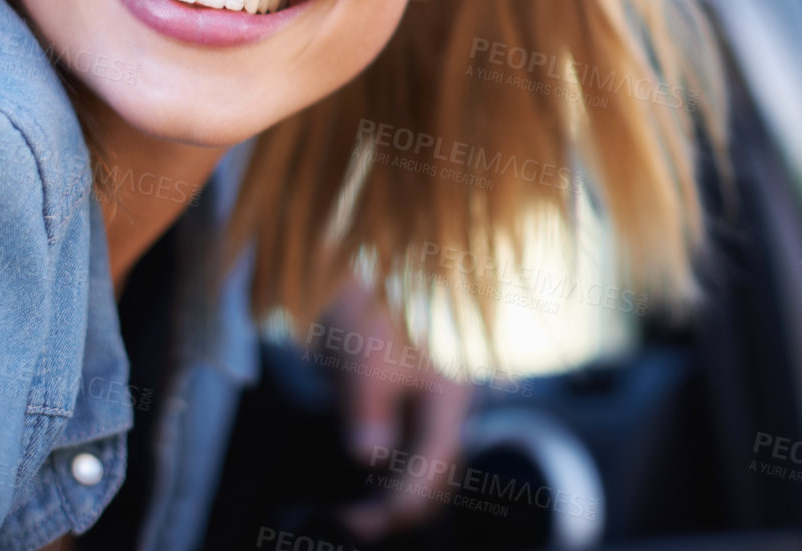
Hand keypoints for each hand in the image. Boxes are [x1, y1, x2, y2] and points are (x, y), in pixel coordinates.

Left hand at [323, 278, 474, 543]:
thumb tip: (370, 457)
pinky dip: (389, 482)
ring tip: (352, 516)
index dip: (404, 501)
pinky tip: (360, 492)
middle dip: (399, 509)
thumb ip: (367, 408)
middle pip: (438, 478)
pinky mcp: (414, 411)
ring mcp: (435, 411)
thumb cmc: (365, 309)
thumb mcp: (362, 356)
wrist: (359, 275)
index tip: (363, 523)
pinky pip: (411, 459)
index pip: (436, 464)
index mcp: (449, 393)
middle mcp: (450, 408)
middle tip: (350, 526)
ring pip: (426, 473)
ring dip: (394, 499)